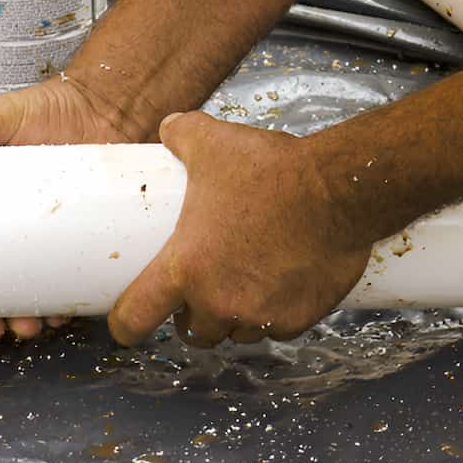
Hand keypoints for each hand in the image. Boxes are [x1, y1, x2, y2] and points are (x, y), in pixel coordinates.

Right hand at [0, 75, 141, 343]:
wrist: (107, 108)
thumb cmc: (48, 112)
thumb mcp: (3, 115)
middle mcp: (12, 236)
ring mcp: (50, 243)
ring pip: (32, 298)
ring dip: (28, 320)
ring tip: (30, 325)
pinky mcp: (86, 243)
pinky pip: (75, 285)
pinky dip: (68, 304)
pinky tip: (66, 314)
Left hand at [108, 112, 373, 346]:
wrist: (337, 191)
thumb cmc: (271, 171)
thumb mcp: (214, 143)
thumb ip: (183, 135)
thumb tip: (169, 129)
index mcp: (185, 268)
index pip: (137, 315)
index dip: (125, 324)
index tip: (125, 326)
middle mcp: (218, 301)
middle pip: (192, 332)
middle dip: (193, 317)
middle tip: (199, 294)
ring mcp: (259, 315)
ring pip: (236, 333)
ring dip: (234, 318)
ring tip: (242, 289)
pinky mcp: (297, 320)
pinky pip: (276, 329)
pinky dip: (275, 316)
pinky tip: (281, 289)